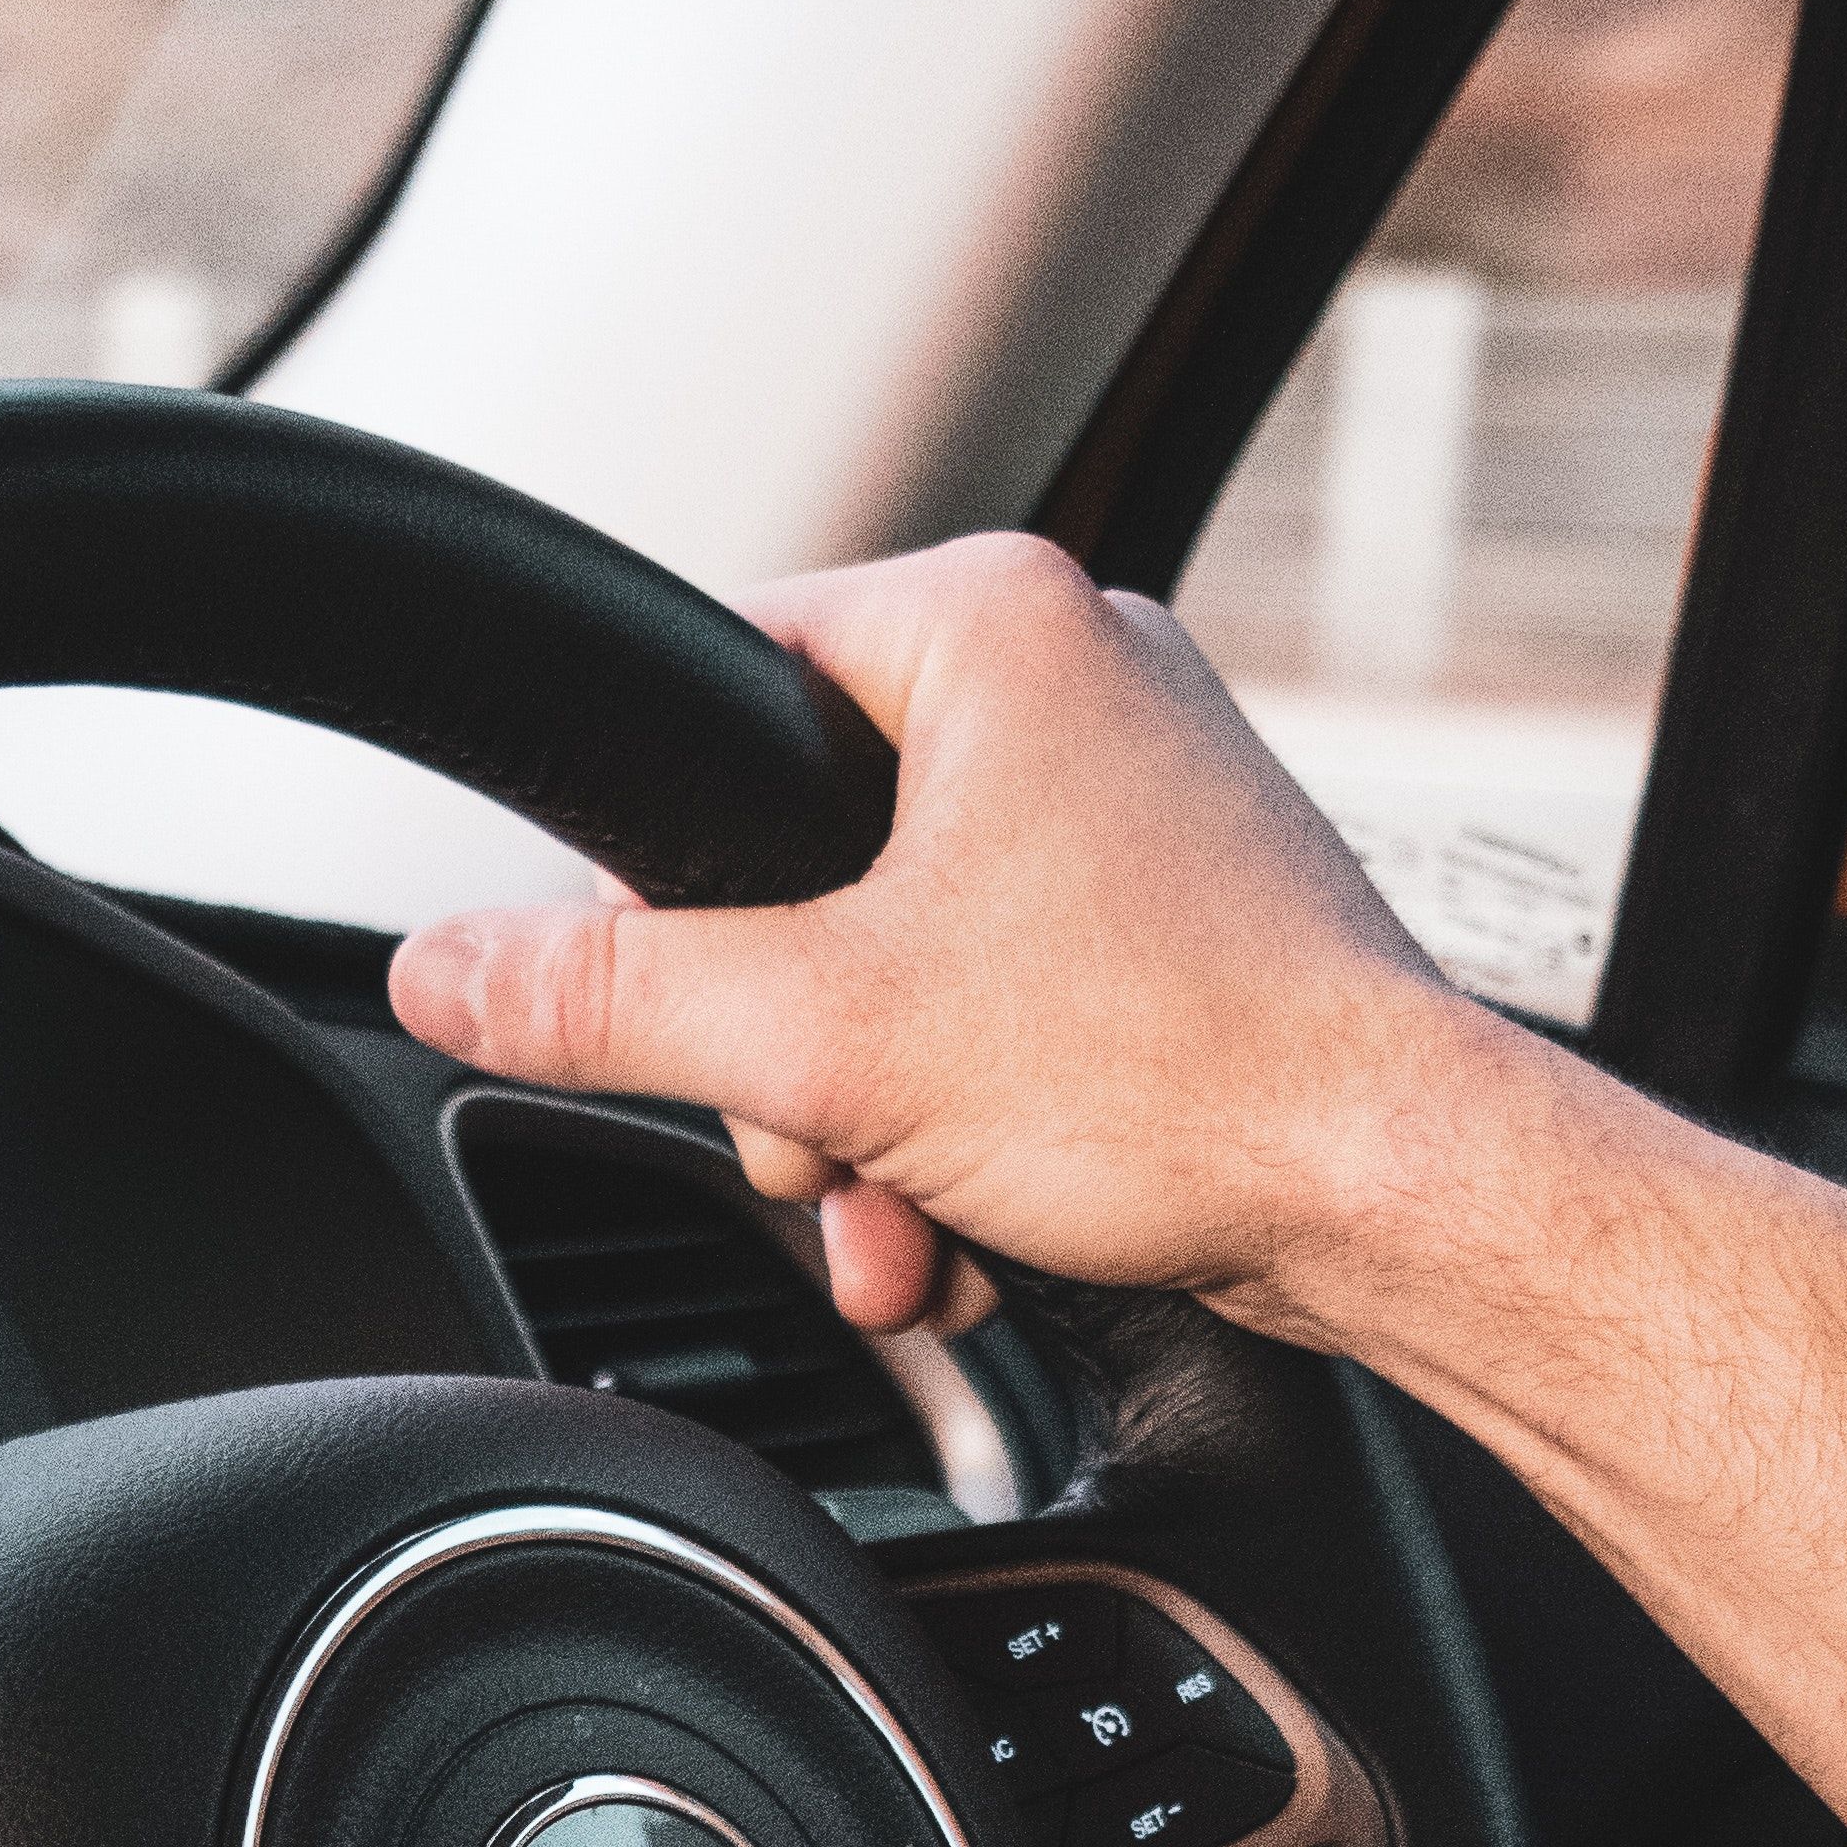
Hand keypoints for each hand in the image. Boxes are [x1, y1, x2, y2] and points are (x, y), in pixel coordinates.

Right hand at [388, 530, 1516, 1344]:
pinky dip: (966, 1124)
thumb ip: (607, 1001)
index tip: (673, 991)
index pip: (722, 686)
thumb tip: (444, 971)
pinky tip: (979, 1223)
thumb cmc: (1183, 1068)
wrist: (1402, 1194)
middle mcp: (1076, 678)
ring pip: (899, 957)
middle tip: (824, 1139)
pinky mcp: (1178, 921)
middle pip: (803, 859)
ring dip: (869, 1120)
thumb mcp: (824, 1041)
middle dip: (790, 1053)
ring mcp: (1138, 800)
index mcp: (991, 622)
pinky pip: (1001, 1007)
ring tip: (914, 1213)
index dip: (661, 870)